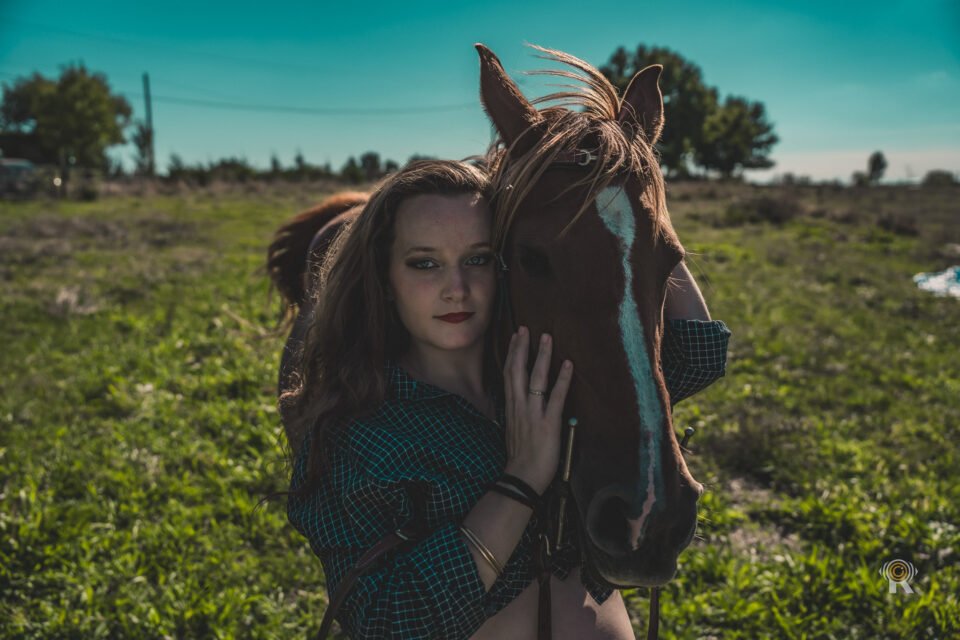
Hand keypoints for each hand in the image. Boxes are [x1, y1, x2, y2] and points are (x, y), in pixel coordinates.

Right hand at [502, 326, 573, 494]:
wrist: (522, 478)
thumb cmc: (520, 459)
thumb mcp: (514, 431)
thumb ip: (518, 414)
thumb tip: (521, 404)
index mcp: (511, 408)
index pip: (508, 375)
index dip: (512, 354)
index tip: (514, 337)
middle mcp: (519, 406)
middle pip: (517, 370)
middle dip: (521, 347)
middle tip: (525, 328)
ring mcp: (533, 413)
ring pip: (535, 378)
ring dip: (541, 356)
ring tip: (546, 337)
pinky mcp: (549, 422)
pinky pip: (556, 396)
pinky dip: (562, 379)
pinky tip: (568, 364)